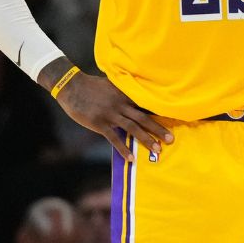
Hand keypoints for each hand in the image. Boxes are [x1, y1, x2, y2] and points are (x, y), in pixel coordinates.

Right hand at [55, 72, 171, 162]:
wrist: (71, 86)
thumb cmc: (90, 86)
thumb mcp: (110, 84)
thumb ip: (123, 92)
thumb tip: (133, 95)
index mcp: (124, 95)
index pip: (145, 105)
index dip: (158, 114)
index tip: (172, 120)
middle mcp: (120, 105)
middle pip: (143, 118)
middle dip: (158, 129)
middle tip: (171, 139)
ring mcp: (110, 114)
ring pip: (132, 128)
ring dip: (146, 139)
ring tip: (157, 150)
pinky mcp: (99, 123)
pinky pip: (114, 139)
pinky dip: (123, 149)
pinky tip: (131, 158)